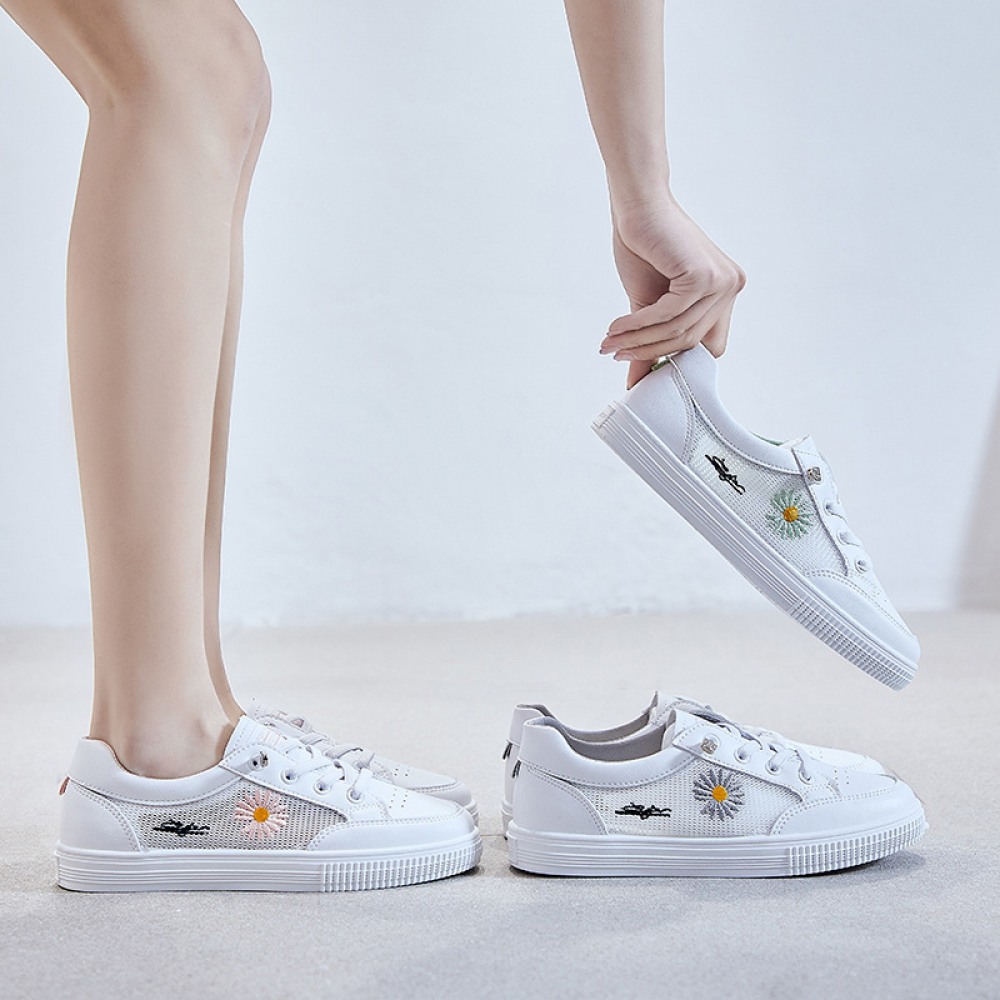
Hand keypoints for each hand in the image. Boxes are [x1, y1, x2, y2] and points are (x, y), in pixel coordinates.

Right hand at [600, 198, 745, 387]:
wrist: (638, 206)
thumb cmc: (644, 247)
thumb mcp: (647, 303)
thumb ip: (648, 340)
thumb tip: (636, 382)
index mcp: (725, 292)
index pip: (709, 345)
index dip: (676, 358)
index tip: (639, 361)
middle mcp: (731, 287)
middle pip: (690, 341)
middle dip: (648, 351)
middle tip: (616, 354)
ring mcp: (722, 281)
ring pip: (677, 331)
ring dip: (638, 340)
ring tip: (610, 343)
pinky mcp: (703, 276)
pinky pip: (667, 315)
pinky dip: (638, 324)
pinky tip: (616, 327)